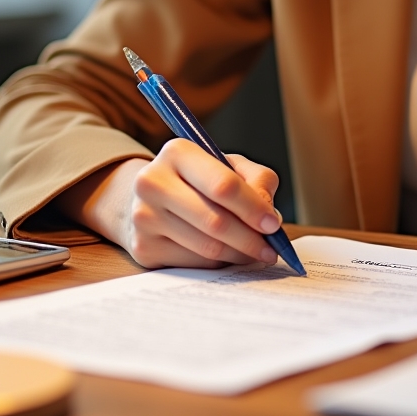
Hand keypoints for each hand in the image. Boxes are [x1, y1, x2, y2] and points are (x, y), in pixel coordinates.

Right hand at [57, 141, 281, 269]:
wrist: (152, 198)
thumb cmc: (200, 180)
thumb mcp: (230, 166)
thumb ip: (258, 180)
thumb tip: (268, 214)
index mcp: (178, 152)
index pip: (223, 185)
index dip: (253, 208)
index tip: (272, 224)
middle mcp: (153, 182)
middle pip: (215, 221)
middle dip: (250, 239)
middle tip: (271, 249)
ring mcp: (144, 217)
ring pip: (206, 247)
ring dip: (239, 254)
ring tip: (254, 252)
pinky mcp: (143, 248)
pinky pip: (194, 263)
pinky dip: (218, 262)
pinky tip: (225, 253)